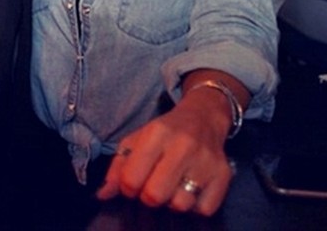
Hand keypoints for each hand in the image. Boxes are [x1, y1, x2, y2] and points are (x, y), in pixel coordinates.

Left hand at [96, 90, 234, 215]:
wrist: (204, 118)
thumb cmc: (165, 133)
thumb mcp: (136, 140)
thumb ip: (117, 167)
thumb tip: (102, 194)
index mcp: (157, 133)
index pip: (131, 179)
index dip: (127, 187)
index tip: (132, 182)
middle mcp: (183, 146)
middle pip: (155, 195)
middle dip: (148, 196)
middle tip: (152, 185)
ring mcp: (206, 161)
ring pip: (180, 205)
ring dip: (172, 201)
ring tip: (173, 185)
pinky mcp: (223, 176)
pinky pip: (203, 209)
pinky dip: (194, 205)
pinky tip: (191, 188)